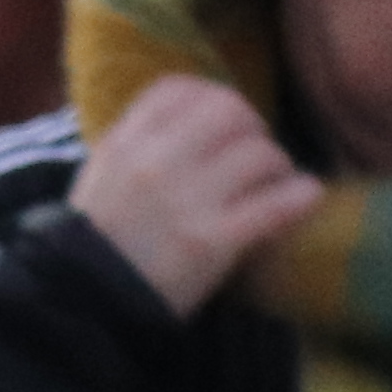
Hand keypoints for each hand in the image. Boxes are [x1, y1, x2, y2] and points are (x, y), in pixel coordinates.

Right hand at [71, 74, 313, 319]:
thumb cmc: (98, 241)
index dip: (212, 99)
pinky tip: (306, 198)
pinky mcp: (214, 241)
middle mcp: (154, 161)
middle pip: (230, 109)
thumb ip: (141, 145)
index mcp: (123, 143)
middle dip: (253, 130)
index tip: (223, 125)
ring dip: (278, 168)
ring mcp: (186, 200)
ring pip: (261, 153)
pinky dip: (301, 196)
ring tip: (273, 186)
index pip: (180, 89)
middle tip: (255, 157)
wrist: (85, 302)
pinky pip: (277, 203)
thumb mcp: (103, 176)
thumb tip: (191, 122)